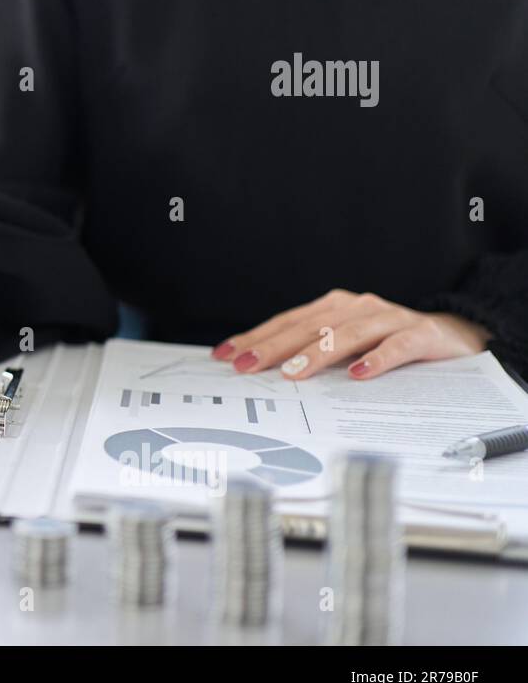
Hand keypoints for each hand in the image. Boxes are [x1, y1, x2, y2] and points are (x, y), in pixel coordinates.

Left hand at [211, 290, 490, 380]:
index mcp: (334, 308)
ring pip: (347, 334)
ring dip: (318, 353)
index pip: (287, 323)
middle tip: (247, 366)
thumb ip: (313, 353)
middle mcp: (357, 307)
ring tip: (294, 373)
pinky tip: (358, 374)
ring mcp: (389, 318)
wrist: (456, 335)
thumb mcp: (347, 347)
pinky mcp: (420, 334)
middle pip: (309, 327)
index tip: (226, 355)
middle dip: (274, 347)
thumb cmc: (391, 342)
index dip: (256, 338)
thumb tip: (265, 371)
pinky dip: (377, 359)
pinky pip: (396, 345)